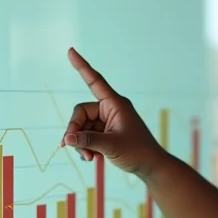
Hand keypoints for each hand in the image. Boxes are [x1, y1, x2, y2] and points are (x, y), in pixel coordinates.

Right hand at [61, 48, 163, 176]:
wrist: (150, 166)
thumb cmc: (137, 152)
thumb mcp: (110, 146)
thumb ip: (87, 141)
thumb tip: (66, 138)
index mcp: (115, 104)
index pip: (95, 81)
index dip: (82, 66)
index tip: (71, 50)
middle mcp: (110, 109)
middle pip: (80, 113)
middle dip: (75, 131)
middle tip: (72, 147)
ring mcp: (107, 121)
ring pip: (81, 127)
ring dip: (81, 143)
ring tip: (89, 158)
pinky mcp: (105, 133)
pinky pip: (87, 136)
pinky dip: (86, 147)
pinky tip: (92, 158)